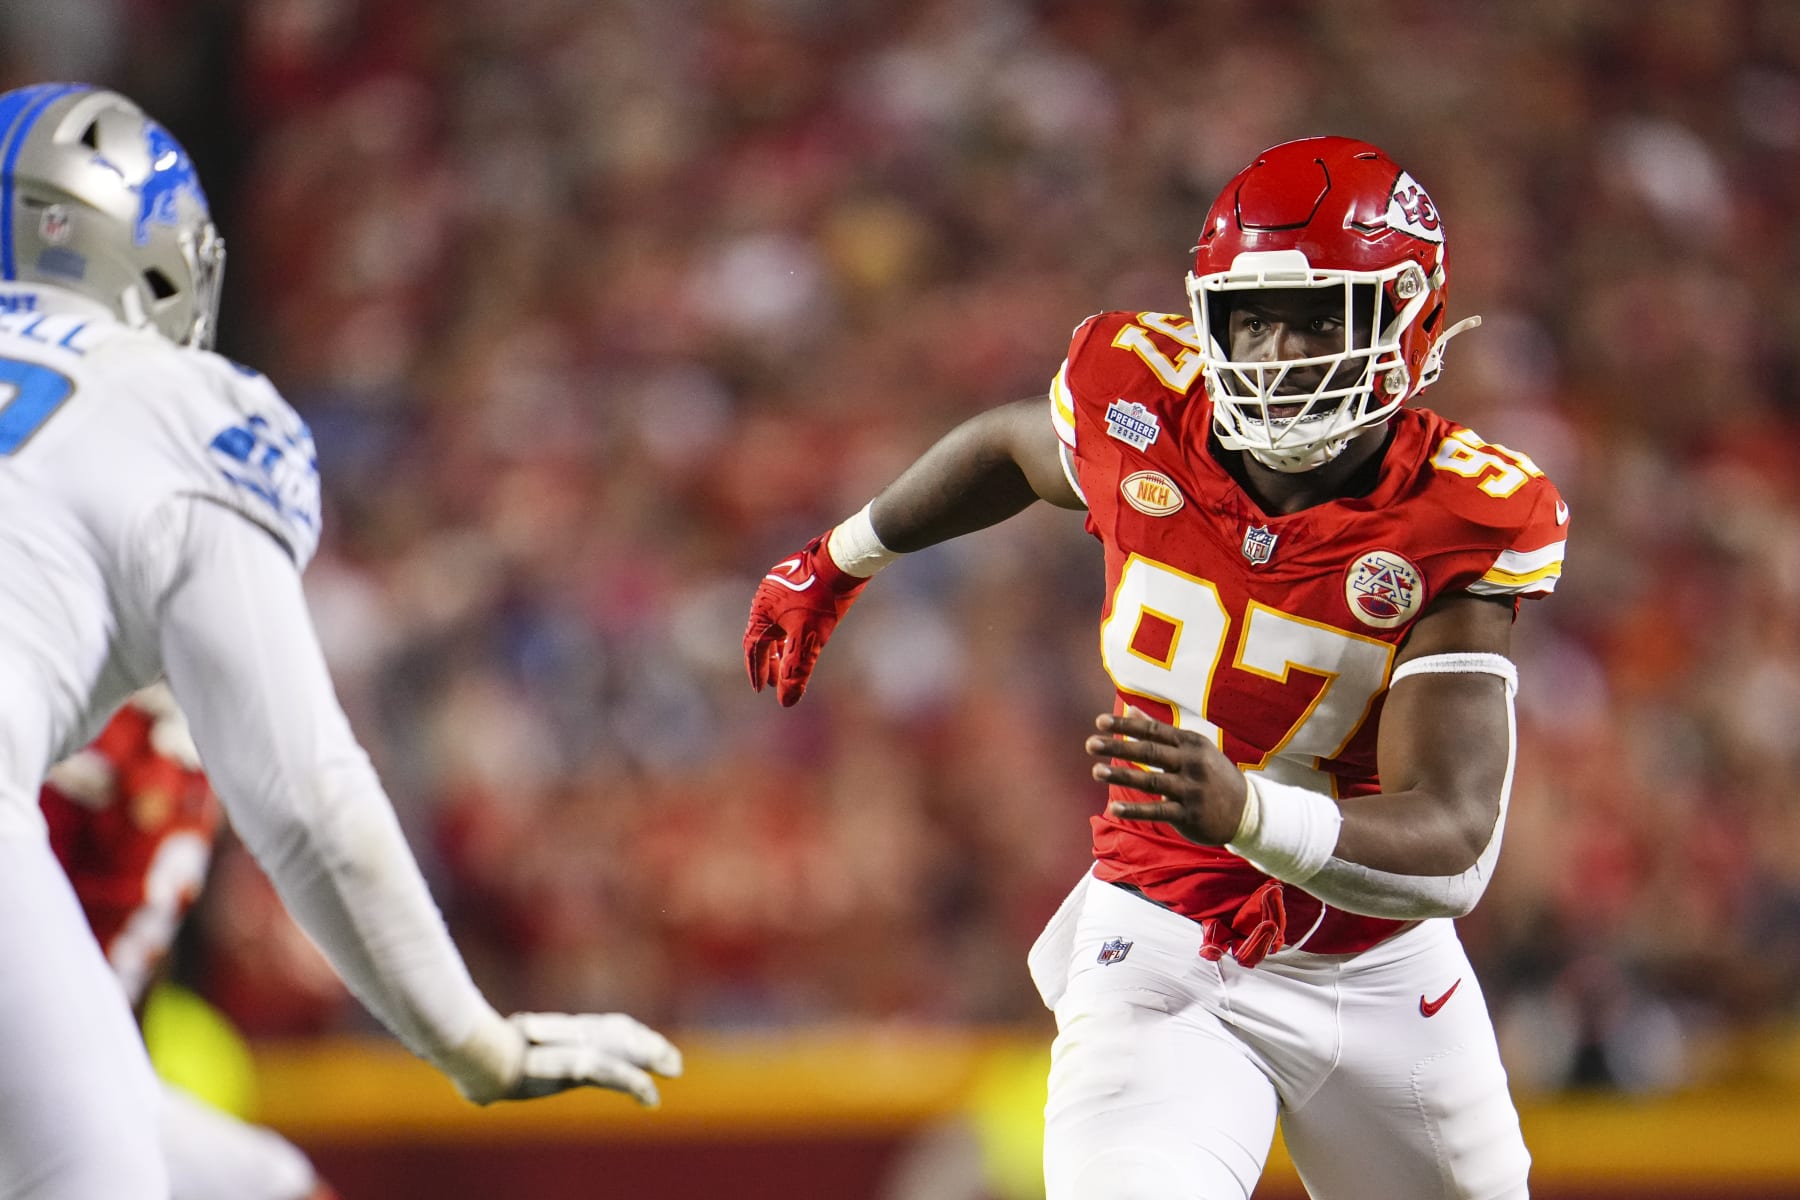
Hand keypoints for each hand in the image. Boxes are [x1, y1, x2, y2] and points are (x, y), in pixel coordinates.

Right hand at [453, 1011, 682, 1107]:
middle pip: (618, 1033)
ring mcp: (572, 1048)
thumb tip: (472, 1094)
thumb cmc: (469, 1059)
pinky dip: (635, 1085)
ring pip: (623, 1050)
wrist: (469, 1053)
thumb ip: (490, 1078)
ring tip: (674, 1070)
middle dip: (648, 1045)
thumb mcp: (485, 1067)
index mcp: (554, 1031)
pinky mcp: (574, 1065)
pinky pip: (613, 1074)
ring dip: (651, 1059)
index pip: (599, 1027)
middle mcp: (568, 1035)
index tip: (646, 1042)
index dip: (627, 1034)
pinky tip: (651, 1098)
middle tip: (673, 1061)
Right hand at [744, 533, 868, 705]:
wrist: (842, 561)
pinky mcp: (796, 582)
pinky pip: (787, 613)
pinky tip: (802, 636)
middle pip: (763, 637)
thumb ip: (796, 671)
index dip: (757, 671)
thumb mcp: (808, 639)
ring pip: (776, 625)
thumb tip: (786, 702)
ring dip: (781, 646)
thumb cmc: (822, 599)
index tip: (761, 689)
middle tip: (775, 682)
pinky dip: (791, 630)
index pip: (753, 648)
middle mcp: (765, 597)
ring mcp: (780, 587)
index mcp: (761, 611)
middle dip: (770, 662)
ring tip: (787, 664)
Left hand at [1086, 708, 1248, 845]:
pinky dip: (1136, 810)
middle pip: (1150, 752)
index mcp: (1190, 743)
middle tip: (1090, 743)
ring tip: (1096, 771)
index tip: (1100, 722)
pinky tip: (1114, 809)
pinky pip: (1158, 811)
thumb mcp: (1193, 747)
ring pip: (1152, 781)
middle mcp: (1192, 763)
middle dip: (1118, 747)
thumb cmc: (1213, 774)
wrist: (1247, 809)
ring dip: (1122, 776)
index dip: (1126, 726)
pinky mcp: (1189, 814)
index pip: (1154, 730)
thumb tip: (1130, 708)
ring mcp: (1191, 789)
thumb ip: (1161, 731)